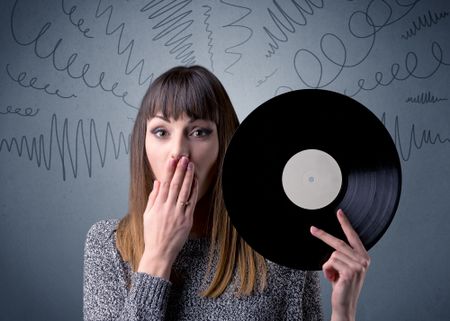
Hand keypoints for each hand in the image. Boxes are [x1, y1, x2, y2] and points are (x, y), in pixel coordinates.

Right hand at [138, 156, 197, 278]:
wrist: (159, 252)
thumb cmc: (152, 234)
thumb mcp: (147, 215)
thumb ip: (153, 197)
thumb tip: (157, 182)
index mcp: (158, 206)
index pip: (164, 184)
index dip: (169, 171)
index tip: (172, 160)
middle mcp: (168, 208)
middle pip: (175, 185)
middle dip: (180, 170)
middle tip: (184, 158)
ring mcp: (178, 214)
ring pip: (184, 191)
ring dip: (188, 177)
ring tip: (191, 166)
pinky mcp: (187, 220)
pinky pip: (191, 202)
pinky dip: (193, 191)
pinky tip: (195, 182)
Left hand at [310, 209, 369, 320]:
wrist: (344, 304)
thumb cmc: (342, 286)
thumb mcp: (344, 268)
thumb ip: (343, 256)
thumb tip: (332, 247)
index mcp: (363, 257)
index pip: (353, 236)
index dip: (345, 223)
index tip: (339, 212)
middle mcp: (363, 260)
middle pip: (338, 242)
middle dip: (323, 235)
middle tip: (312, 229)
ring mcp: (358, 266)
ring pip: (332, 254)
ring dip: (328, 266)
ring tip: (333, 276)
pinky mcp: (350, 271)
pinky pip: (330, 262)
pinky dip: (327, 271)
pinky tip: (333, 279)